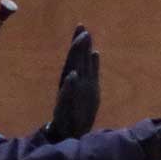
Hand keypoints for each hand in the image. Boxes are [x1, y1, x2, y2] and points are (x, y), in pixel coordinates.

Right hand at [46, 25, 99, 140]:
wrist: (70, 132)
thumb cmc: (78, 107)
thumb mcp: (89, 87)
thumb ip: (91, 70)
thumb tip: (95, 52)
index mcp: (77, 77)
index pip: (79, 57)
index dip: (81, 43)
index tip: (83, 27)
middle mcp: (72, 82)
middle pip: (75, 61)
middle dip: (78, 45)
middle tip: (83, 30)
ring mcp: (69, 93)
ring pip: (72, 72)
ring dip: (75, 58)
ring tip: (79, 43)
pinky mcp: (65, 106)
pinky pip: (67, 94)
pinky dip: (69, 85)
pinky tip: (72, 76)